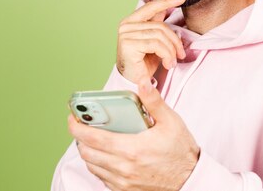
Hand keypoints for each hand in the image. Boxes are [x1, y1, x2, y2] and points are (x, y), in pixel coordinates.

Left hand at [69, 79, 199, 190]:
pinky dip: (98, 164)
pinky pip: (101, 177)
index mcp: (132, 149)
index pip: (93, 138)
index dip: (77, 126)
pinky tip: (106, 153)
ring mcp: (122, 181)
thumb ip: (154, 102)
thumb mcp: (171, 122)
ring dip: (88, 151)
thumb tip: (143, 83)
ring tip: (93, 137)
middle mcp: (124, 168)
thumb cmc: (181, 151)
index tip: (72, 117)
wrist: (190, 180)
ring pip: (92, 165)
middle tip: (81, 124)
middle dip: (79, 137)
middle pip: (87, 153)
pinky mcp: (124, 190)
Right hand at [117, 0, 186, 83]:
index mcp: (131, 21)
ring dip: (171, 50)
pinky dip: (166, 55)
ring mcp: (126, 34)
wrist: (133, 83)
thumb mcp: (154, 41)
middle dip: (175, 41)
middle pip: (160, 26)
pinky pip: (156, 44)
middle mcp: (126, 25)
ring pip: (160, 35)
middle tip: (180, 54)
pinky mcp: (128, 45)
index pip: (151, 7)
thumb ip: (157, 25)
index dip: (167, 1)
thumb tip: (169, 8)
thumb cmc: (143, 62)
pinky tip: (167, 64)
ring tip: (172, 62)